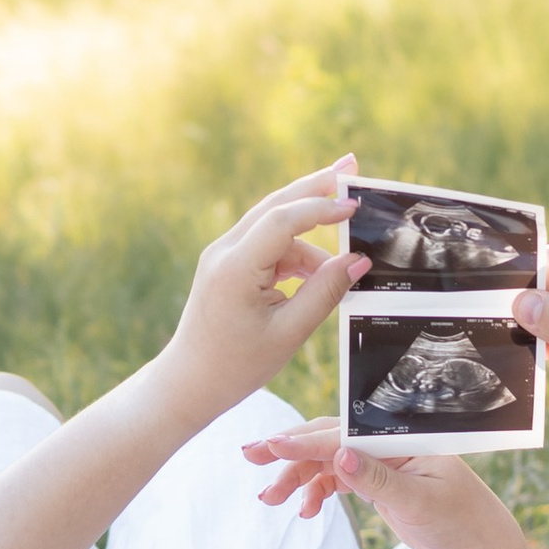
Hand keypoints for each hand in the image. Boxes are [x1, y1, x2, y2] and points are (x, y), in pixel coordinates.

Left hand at [156, 161, 368, 424]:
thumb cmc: (237, 366)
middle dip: (316, 186)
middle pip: (276, 205)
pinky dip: (295, 255)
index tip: (355, 206)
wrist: (189, 383)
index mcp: (235, 267)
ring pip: (274, 227)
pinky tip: (318, 275)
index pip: (283, 220)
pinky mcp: (227, 265)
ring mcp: (223, 255)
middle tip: (352, 166)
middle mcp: (225, 251)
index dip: (321, 208)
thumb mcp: (289, 332)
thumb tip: (359, 261)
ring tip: (345, 263)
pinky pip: (267, 246)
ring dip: (311, 238)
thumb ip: (325, 292)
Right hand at [241, 415, 530, 548]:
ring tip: (269, 498)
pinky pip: (335, 477)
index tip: (271, 445)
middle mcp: (387, 442)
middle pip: (328, 438)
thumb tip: (340, 456)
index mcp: (401, 438)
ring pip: (326, 459)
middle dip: (289, 450)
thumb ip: (378, 480)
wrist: (476, 548)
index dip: (306, 439)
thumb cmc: (457, 521)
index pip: (344, 432)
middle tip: (251, 458)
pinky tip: (305, 510)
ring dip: (297, 476)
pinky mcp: (374, 479)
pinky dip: (316, 490)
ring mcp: (378, 460)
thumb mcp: (419, 501)